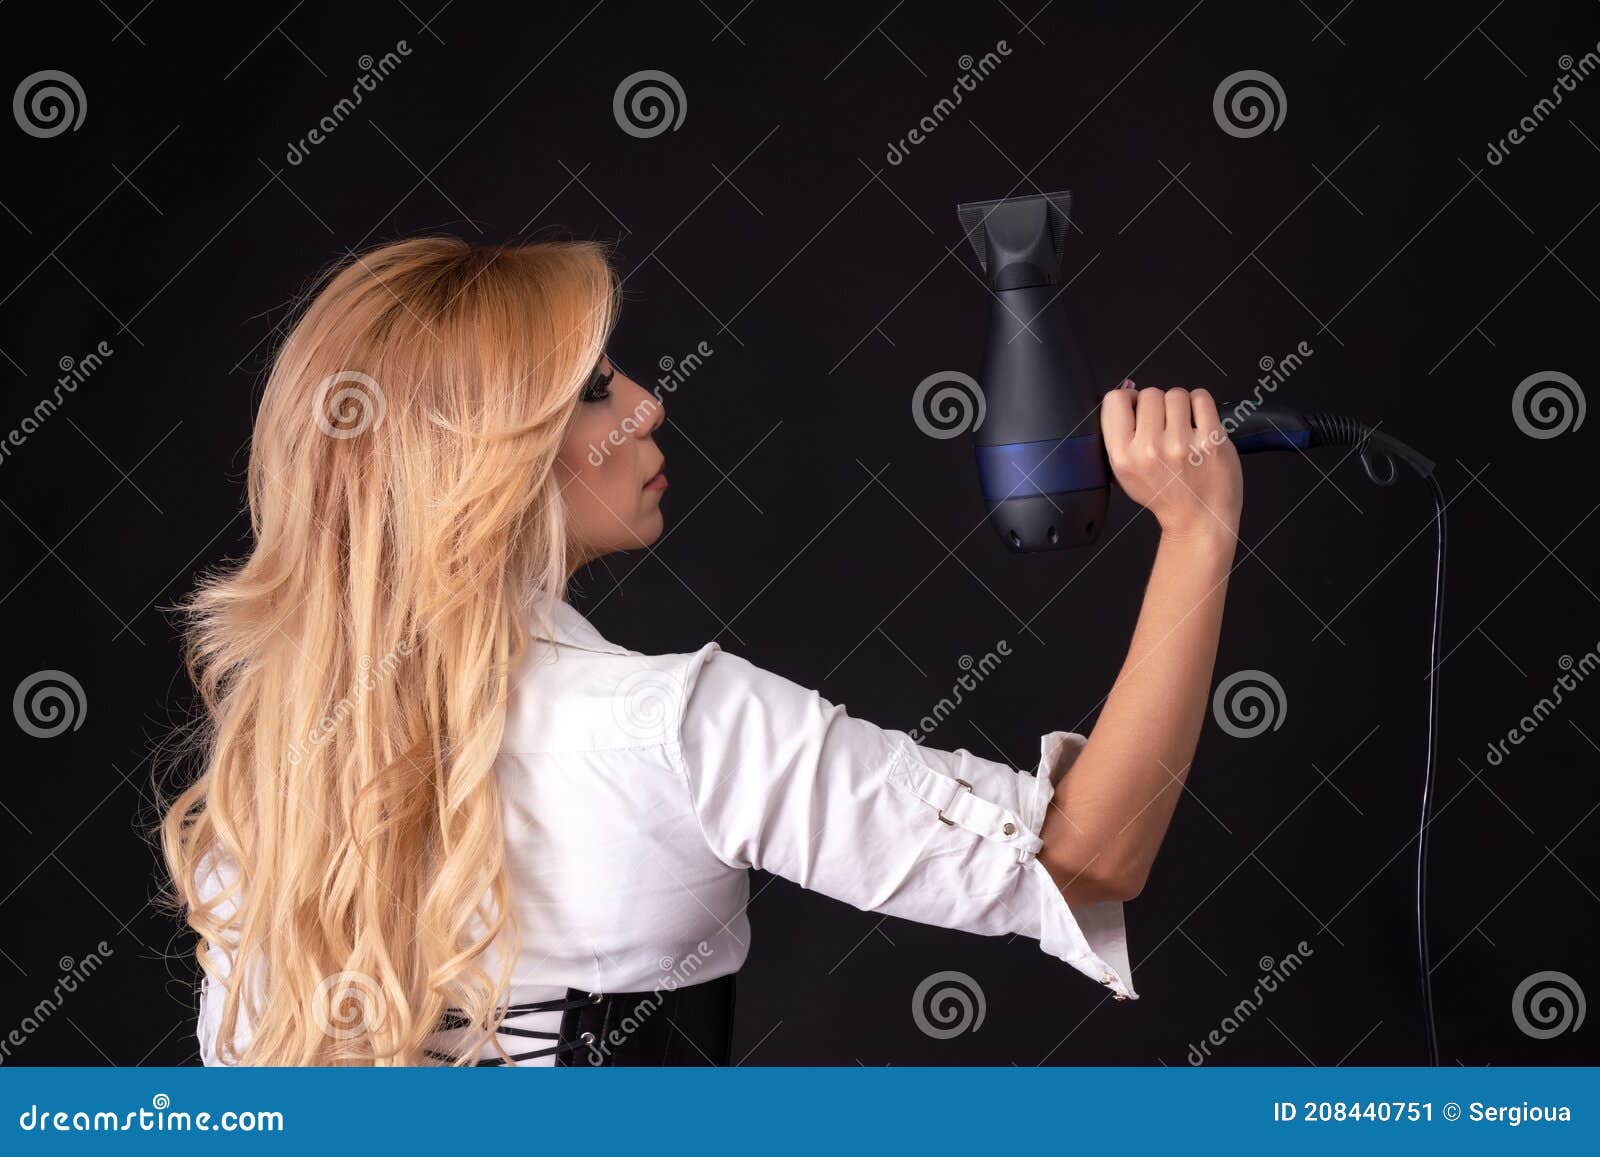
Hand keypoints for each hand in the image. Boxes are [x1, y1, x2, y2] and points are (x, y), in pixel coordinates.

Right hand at [1099, 381, 1242, 540]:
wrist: (1199, 518)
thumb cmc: (1165, 494)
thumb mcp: (1125, 472)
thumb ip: (1119, 435)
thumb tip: (1126, 390)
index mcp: (1123, 456)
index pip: (1115, 400)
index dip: (1128, 399)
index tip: (1138, 408)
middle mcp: (1149, 449)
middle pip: (1149, 393)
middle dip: (1158, 405)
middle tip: (1166, 426)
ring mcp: (1181, 444)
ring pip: (1175, 394)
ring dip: (1181, 405)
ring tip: (1184, 427)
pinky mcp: (1210, 440)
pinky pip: (1201, 398)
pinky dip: (1201, 405)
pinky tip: (1200, 423)